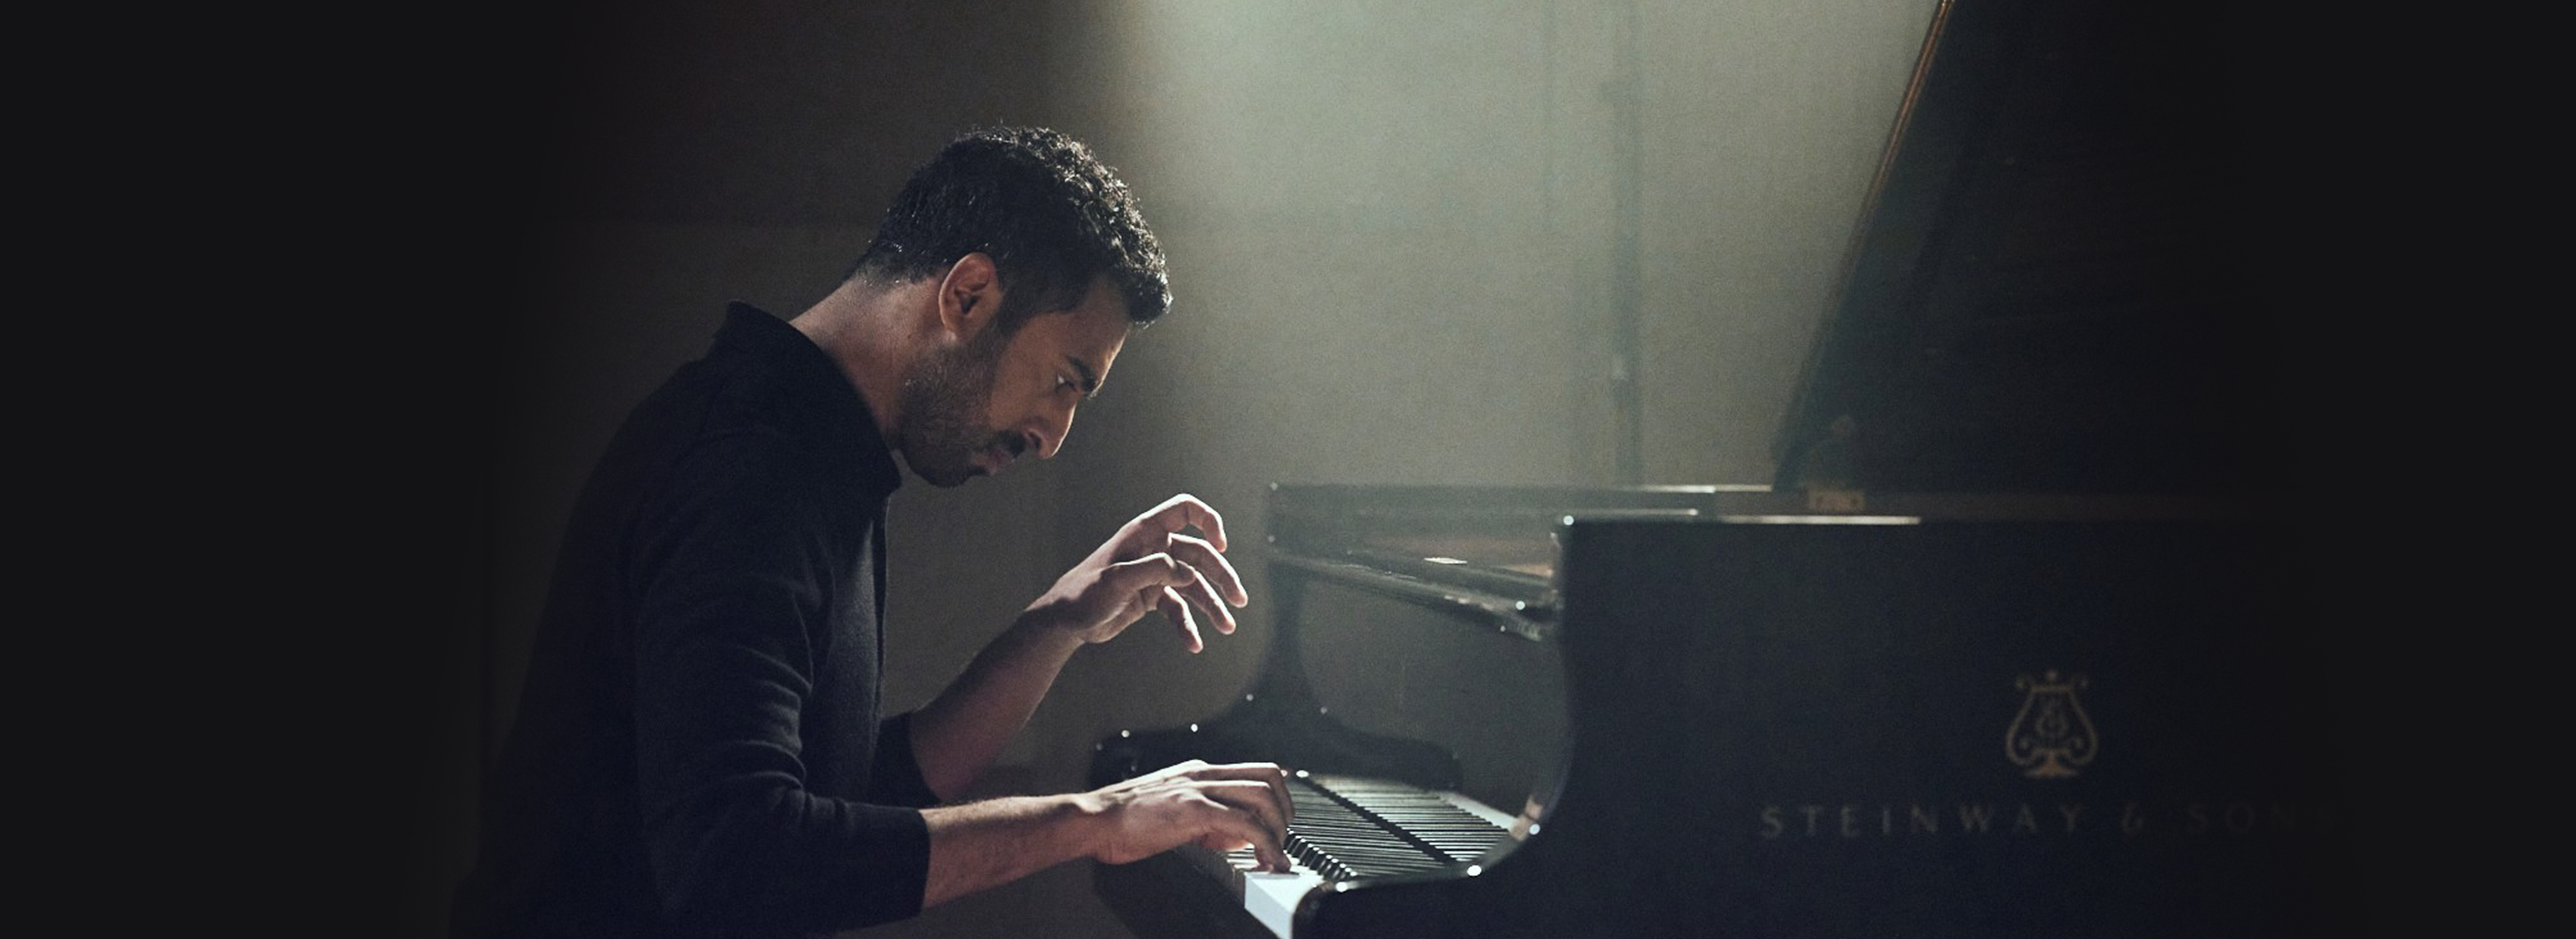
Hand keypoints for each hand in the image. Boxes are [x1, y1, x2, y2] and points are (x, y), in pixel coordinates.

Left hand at [1024, 493, 1249, 652]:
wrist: (1064, 621)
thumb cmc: (1083, 593)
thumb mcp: (1116, 580)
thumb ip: (1153, 570)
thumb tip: (1187, 573)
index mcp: (1144, 533)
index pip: (1185, 511)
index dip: (1208, 521)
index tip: (1222, 546)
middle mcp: (1153, 550)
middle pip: (1199, 556)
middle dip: (1221, 577)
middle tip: (1239, 601)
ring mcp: (1154, 574)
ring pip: (1193, 585)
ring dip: (1212, 605)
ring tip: (1227, 627)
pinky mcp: (1151, 597)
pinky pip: (1178, 609)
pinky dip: (1188, 625)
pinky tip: (1194, 644)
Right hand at [1084, 760, 1294, 871]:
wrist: (1094, 820)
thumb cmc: (1125, 821)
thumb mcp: (1173, 812)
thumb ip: (1206, 819)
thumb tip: (1236, 836)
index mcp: (1197, 772)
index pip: (1254, 770)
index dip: (1278, 795)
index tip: (1283, 820)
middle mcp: (1202, 773)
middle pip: (1268, 778)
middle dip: (1285, 811)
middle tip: (1283, 839)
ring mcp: (1198, 788)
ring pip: (1262, 796)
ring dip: (1278, 828)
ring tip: (1277, 853)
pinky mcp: (1193, 810)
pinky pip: (1244, 824)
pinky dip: (1265, 843)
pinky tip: (1268, 860)